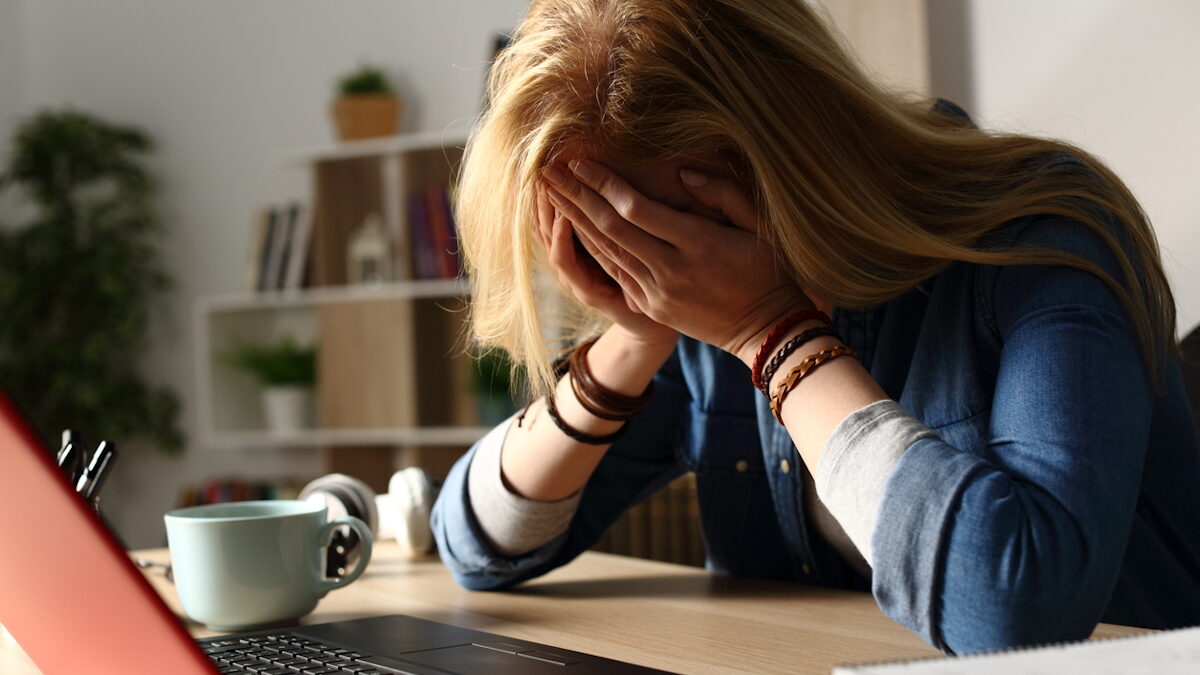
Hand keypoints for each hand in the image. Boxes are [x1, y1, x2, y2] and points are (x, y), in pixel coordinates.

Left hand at [544, 159, 812, 364]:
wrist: (767, 331)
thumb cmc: (769, 269)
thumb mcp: (760, 224)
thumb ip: (724, 193)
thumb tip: (684, 173)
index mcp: (698, 244)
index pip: (636, 210)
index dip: (604, 184)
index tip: (580, 160)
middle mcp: (671, 270)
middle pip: (610, 228)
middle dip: (575, 196)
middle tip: (546, 169)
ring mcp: (657, 292)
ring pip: (605, 251)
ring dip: (573, 220)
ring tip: (550, 192)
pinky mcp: (652, 306)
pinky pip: (613, 272)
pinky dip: (589, 248)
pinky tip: (572, 227)